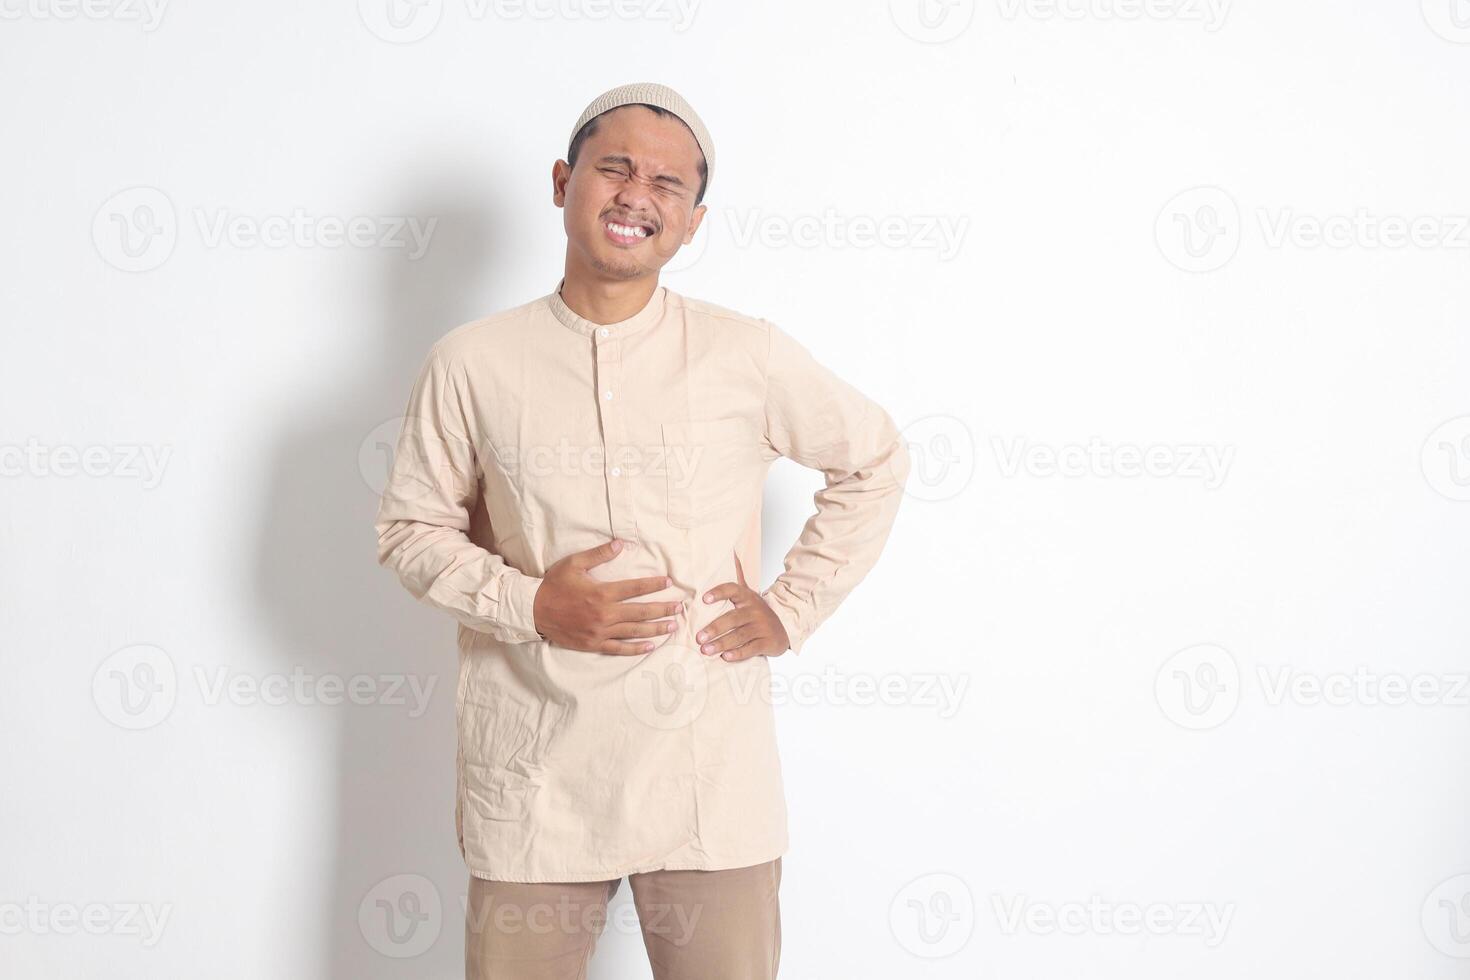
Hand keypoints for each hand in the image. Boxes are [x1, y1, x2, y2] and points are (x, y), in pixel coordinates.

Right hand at [532, 539, 682, 654]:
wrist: (533, 611)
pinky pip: (619, 648)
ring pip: (634, 631)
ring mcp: (599, 631)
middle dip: (663, 609)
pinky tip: (650, 646)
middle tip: (680, 608)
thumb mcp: (574, 564)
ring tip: (673, 627)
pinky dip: (636, 648)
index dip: (654, 584)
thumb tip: (621, 544)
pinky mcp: (593, 644)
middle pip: (641, 612)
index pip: (635, 588)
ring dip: (656, 629)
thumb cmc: (554, 585)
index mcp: (601, 593)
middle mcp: (604, 614)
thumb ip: (599, 554)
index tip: (669, 582)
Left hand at [694, 553, 790, 660]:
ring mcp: (762, 627)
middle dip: (715, 628)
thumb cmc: (759, 611)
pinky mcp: (767, 642)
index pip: (733, 590)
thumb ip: (738, 576)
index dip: (719, 593)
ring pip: (740, 635)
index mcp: (747, 598)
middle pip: (733, 618)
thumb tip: (732, 552)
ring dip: (722, 643)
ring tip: (706, 650)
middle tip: (699, 637)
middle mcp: (755, 611)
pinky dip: (738, 653)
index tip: (704, 599)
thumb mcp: (749, 593)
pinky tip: (726, 657)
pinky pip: (751, 648)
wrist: (786, 625)